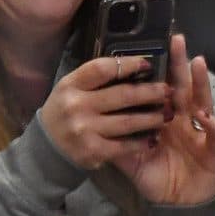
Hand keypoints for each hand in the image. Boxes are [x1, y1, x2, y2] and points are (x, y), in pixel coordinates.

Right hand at [39, 52, 176, 172]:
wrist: (47, 149)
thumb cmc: (66, 112)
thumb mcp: (72, 89)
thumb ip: (95, 79)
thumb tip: (131, 66)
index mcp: (72, 84)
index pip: (103, 68)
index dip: (128, 64)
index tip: (147, 64)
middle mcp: (77, 105)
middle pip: (121, 94)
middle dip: (149, 92)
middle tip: (167, 90)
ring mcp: (85, 129)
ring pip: (127, 121)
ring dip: (152, 117)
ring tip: (167, 114)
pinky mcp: (93, 151)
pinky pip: (124, 146)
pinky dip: (141, 142)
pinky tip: (153, 139)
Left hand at [114, 33, 214, 206]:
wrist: (181, 204)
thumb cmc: (158, 178)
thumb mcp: (133, 161)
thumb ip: (117, 143)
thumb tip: (92, 127)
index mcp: (164, 118)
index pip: (159, 89)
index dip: (156, 71)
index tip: (147, 48)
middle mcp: (183, 120)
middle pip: (181, 87)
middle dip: (180, 64)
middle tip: (175, 39)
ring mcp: (200, 132)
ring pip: (202, 102)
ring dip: (201, 83)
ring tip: (198, 63)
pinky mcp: (213, 150)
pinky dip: (214, 127)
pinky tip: (207, 118)